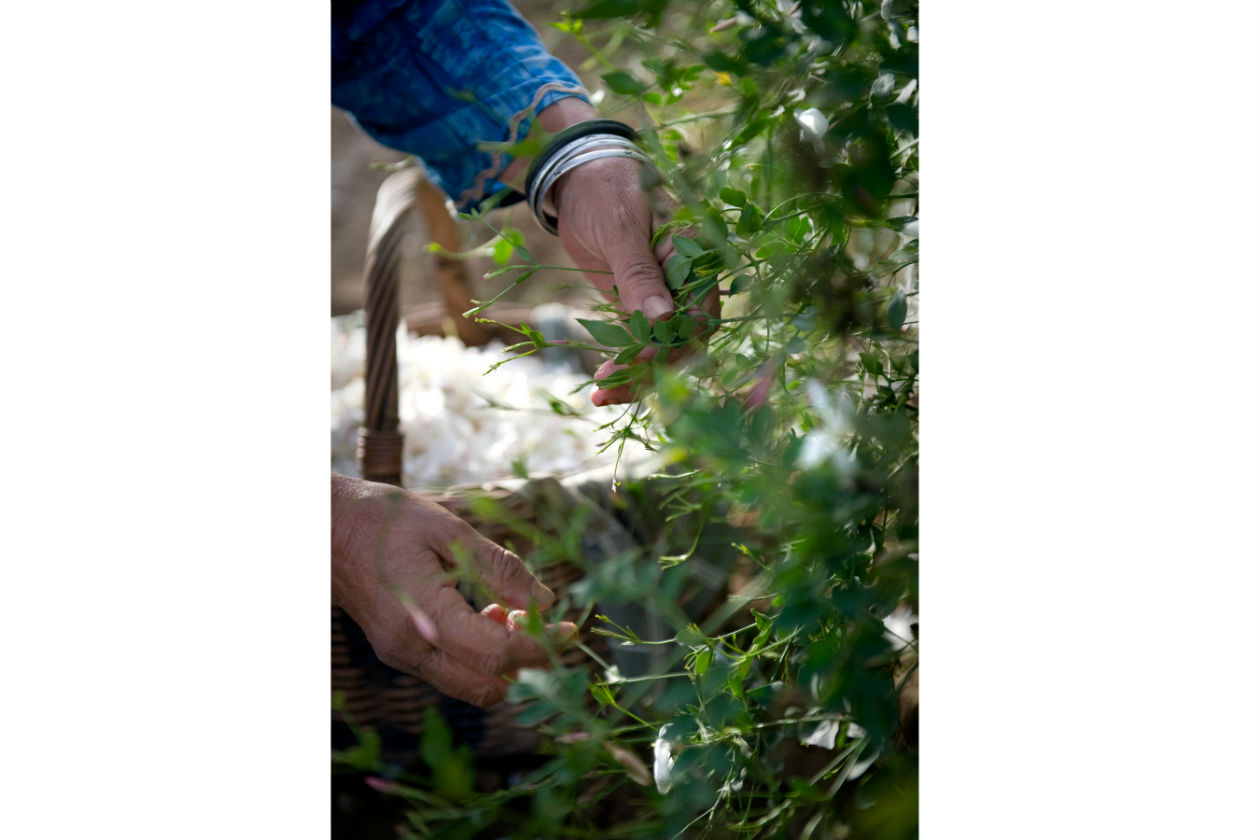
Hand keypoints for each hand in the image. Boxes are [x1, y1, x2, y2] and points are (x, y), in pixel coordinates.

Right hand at [331, 474, 576, 707]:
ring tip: (509, 610)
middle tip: (548, 627)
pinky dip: (479, 655)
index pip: (496, 655)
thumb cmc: (383, 518)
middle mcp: (409, 647)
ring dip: (502, 661)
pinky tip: (485, 613)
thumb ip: (498, 567)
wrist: (323, 527)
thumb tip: (546, 601)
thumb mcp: (448, 529)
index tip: (569, 629)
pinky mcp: (397, 651)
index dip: (540, 647)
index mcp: (422, 615)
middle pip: (485, 687)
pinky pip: (451, 671)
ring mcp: (400, 655)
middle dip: (527, 665)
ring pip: (468, 685)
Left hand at [499, 97, 720, 405]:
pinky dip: (624, 364)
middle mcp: (686, 282)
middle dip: (652, 370)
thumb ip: (640, 274)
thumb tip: (663, 319)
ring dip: (636, 375)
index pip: (699, 315)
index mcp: (695, 258)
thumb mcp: (619, 229)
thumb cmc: (603, 190)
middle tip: (611, 389)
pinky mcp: (639, 306)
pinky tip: (605, 385)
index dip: (674, 344)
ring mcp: (664, 296)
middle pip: (683, 341)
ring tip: (602, 395)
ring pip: (661, 349)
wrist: (575, 178)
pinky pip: (640, 344)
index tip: (639, 362)